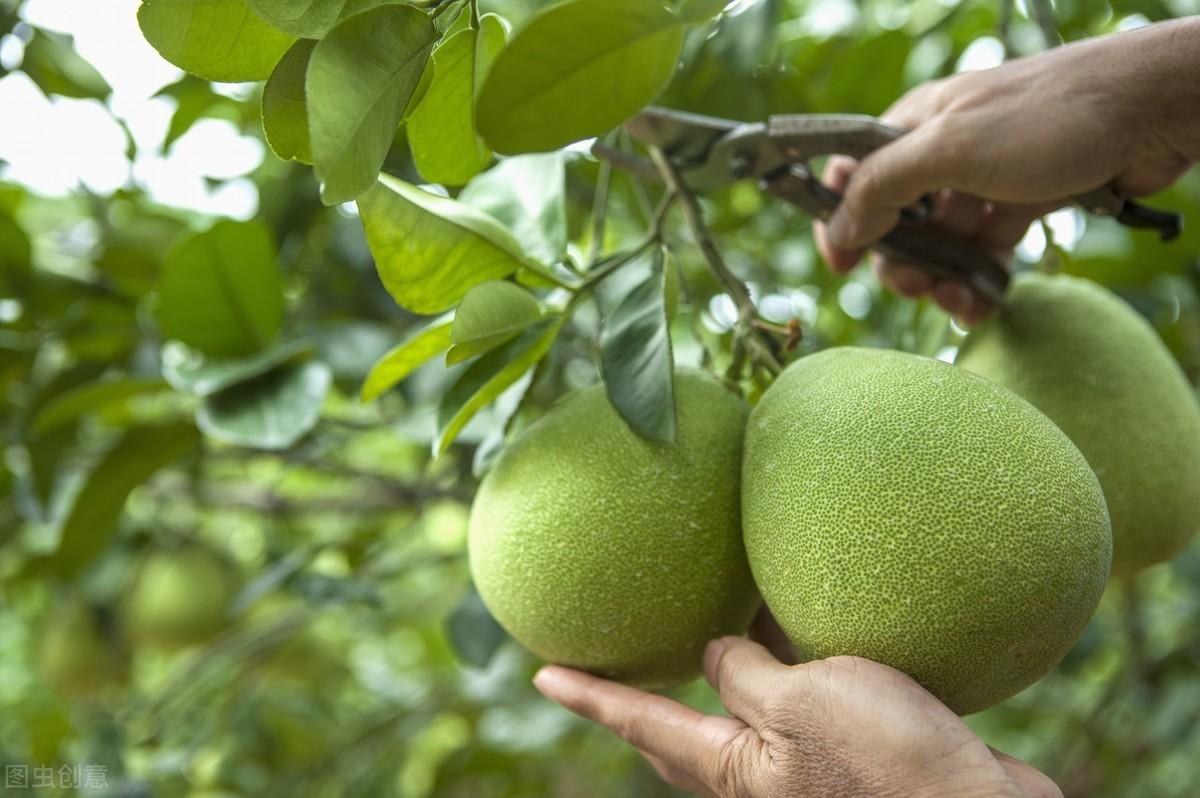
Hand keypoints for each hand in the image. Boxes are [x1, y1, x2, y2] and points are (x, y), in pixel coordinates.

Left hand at [534, 636, 1061, 797]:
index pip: (643, 722)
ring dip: (720, 672)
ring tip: (705, 625)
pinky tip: (802, 631)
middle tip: (610, 665)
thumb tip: (713, 654)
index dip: (592, 695)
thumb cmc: (883, 766)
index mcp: (736, 767)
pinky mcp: (854, 752)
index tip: (542, 673)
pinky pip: (802, 704)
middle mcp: (762, 772)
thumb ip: (745, 675)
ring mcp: (807, 766)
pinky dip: (785, 667)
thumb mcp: (799, 704)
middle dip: (642, 701)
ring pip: (744, 715)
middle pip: (681, 734)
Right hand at [814, 19, 1196, 323]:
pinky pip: (985, 252)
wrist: (1150, 112)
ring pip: (942, 243)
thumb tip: (840, 226)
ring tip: (958, 301)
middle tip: (916, 287)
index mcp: (915, 125)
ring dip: (941, 280)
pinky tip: (983, 303)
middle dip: (899, 262)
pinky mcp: (1022, 203)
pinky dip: (980, 281)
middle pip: (896, 220)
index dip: (839, 218)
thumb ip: (883, 184)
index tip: (842, 264)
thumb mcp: (949, 147)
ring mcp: (984, 179)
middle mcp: (944, 152)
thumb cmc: (1047, 117)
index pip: (853, 172)